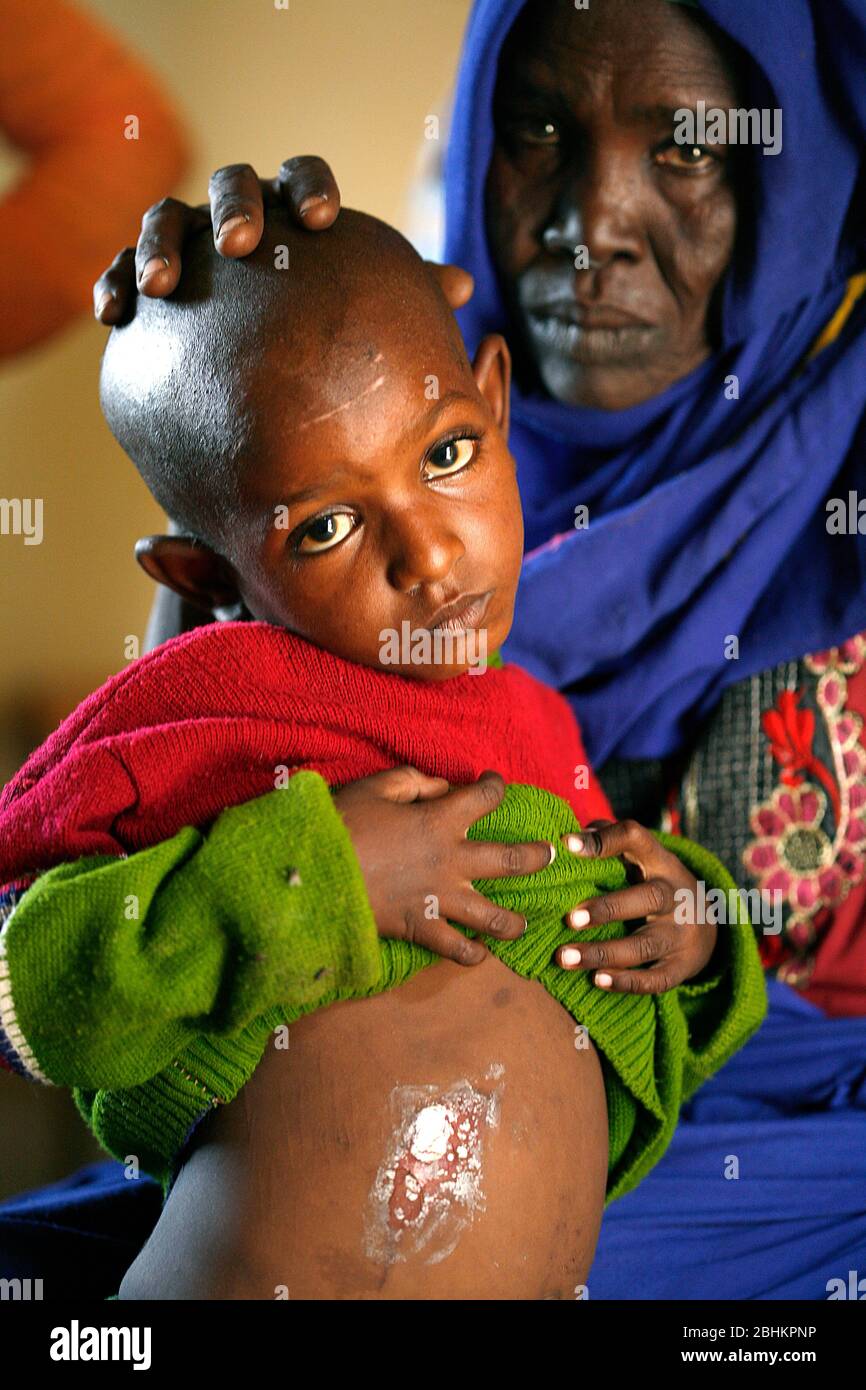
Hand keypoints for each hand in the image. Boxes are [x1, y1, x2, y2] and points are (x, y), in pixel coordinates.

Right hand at [93, 156, 473, 322]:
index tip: (322, 220)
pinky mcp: (146, 275)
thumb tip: (462, 288)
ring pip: (166, 217)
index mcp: (292, 211)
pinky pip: (120, 267)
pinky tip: (113, 312)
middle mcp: (239, 214)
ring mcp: (189, 239)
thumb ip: (404, 292)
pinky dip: (114, 282)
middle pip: (232, 183)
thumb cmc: (322, 324)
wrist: (258, 362)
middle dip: (234, 207)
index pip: (303, 177)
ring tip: (164, 284)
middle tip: (241, 242)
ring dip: (162, 243)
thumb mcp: (361, 307)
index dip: (311, 189)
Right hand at [333, 766, 554, 966]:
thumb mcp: (376, 788)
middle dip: (539, 855)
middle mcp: (451, 860)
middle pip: (513, 860)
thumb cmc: (342, 824)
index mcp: (440, 820)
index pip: (485, 798)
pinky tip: (479, 953)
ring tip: (523, 923)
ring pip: (496, 917)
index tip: (494, 784)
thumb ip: (413, 781)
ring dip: (515, 921)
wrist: (313, 873)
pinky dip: (472, 955)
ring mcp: (441, 899)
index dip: (495, 786)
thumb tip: (440, 787)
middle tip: (552, 854)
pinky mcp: (422, 928)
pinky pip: (458, 950)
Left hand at [556, 819, 717, 993]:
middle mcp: (675, 896)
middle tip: (570, 918)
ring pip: (645, 945)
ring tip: (565, 957)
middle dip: (608, 909)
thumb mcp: (642, 858)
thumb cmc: (653, 883)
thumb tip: (568, 839)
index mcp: (661, 862)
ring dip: (603, 953)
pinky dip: (627, 982)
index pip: (637, 839)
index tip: (568, 845)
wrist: (709, 924)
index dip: (605, 840)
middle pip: (647, 898)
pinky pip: (656, 980)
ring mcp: (681, 934)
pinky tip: (597, 980)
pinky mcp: (682, 967)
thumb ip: (607, 840)